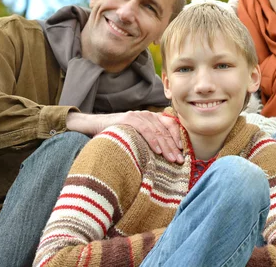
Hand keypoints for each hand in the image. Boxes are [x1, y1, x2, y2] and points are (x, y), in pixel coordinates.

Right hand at [66, 111, 183, 163]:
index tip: (182, 151)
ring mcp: (138, 115)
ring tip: (172, 159)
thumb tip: (164, 156)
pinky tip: (158, 151)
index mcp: (150, 118)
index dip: (178, 137)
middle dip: (174, 147)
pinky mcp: (129, 119)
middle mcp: (146, 115)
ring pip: (158, 131)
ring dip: (166, 146)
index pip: (170, 125)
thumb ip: (148, 141)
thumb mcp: (136, 138)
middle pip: (166, 130)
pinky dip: (153, 140)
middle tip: (180, 160)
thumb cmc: (117, 135)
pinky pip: (145, 130)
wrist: (94, 126)